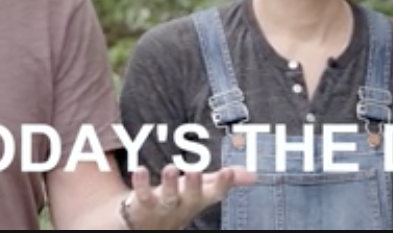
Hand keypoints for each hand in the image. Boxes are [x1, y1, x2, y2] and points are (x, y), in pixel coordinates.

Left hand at [122, 164, 254, 228]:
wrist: (148, 225)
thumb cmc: (180, 201)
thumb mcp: (203, 191)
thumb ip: (225, 181)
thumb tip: (253, 175)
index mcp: (199, 198)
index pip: (214, 192)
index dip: (223, 183)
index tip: (228, 171)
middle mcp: (183, 203)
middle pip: (191, 196)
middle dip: (194, 185)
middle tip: (195, 171)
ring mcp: (163, 206)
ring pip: (167, 197)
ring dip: (168, 183)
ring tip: (170, 168)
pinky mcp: (143, 204)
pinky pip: (142, 194)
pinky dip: (140, 183)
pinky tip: (139, 170)